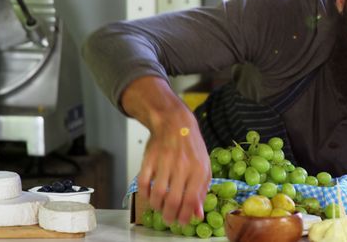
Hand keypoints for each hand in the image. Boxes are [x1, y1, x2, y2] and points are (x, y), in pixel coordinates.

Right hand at [122, 76, 210, 225]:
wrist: (175, 123)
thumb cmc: (192, 148)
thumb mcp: (203, 167)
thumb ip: (201, 191)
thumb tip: (198, 214)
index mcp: (198, 170)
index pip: (191, 199)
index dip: (186, 215)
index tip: (183, 222)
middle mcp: (182, 166)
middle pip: (173, 200)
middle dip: (170, 215)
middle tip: (169, 219)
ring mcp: (164, 162)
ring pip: (157, 193)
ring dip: (157, 206)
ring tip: (160, 208)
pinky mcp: (149, 159)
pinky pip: (143, 182)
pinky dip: (144, 193)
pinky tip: (149, 196)